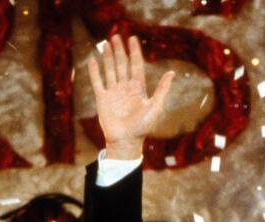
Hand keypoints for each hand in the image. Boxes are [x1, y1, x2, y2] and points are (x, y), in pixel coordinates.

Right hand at [85, 35, 174, 159]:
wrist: (126, 141)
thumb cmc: (142, 127)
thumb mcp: (155, 107)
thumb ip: (162, 90)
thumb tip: (172, 73)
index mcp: (138, 88)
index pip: (136, 65)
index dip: (134, 52)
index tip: (132, 38)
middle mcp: (125, 88)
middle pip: (122, 64)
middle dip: (119, 51)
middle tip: (116, 36)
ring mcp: (113, 93)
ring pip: (110, 70)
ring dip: (108, 57)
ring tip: (106, 44)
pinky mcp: (102, 99)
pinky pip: (98, 82)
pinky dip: (95, 72)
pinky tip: (92, 60)